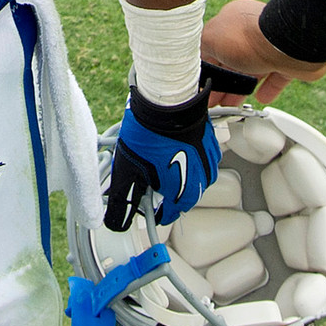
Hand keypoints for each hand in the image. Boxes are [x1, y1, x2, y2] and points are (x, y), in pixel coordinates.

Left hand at [104, 84, 219, 229]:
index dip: (153, 208)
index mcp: (183, 193)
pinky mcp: (210, 144)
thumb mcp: (126, 172)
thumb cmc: (148, 136)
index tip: (144, 198)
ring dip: (177, 173)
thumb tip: (115, 223)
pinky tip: (170, 146)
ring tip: (158, 158)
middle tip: (148, 175)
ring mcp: (209, 162)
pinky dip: (186, 158)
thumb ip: (121, 203)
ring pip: (192, 178)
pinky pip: (199, 160)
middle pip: (181, 196)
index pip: (170, 214)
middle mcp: (201, 181)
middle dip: (165, 190)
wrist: (167, 101)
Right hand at [202, 0, 325, 104]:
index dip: (207, 67)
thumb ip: (202, 48)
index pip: (214, 45)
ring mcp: (270, 46)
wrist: (286, 45)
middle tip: (214, 99)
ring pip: (252, 71)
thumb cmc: (250, 36)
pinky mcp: (287, 60)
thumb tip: (198, 56)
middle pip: (232, 60)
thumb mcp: (210, 39)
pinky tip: (260, 97)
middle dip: (223, 82)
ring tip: (231, 104)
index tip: (203, 84)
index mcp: (232, 19)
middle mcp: (251, 31)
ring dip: (241, 88)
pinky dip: (267, 88)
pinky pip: (275, 77)